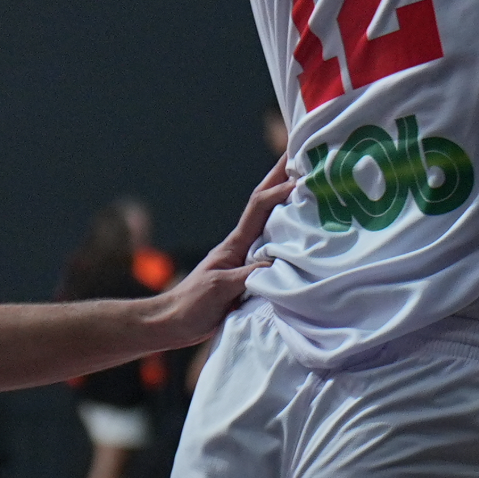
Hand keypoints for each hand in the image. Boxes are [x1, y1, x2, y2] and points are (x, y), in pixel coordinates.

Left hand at [142, 163, 297, 348]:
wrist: (172, 323)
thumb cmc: (191, 305)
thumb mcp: (220, 289)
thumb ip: (248, 275)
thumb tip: (279, 262)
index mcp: (235, 244)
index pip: (259, 206)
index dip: (278, 187)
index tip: (300, 172)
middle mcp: (242, 246)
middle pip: (265, 204)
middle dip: (280, 177)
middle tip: (301, 153)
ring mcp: (246, 259)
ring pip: (271, 224)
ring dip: (287, 201)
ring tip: (307, 184)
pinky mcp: (249, 276)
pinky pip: (274, 249)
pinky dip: (288, 235)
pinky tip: (300, 233)